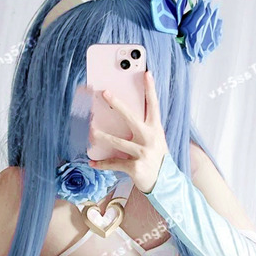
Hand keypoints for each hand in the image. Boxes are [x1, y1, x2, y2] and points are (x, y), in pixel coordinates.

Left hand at [88, 70, 168, 193]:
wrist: (164, 182)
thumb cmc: (156, 156)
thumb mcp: (154, 139)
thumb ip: (143, 127)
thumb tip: (123, 114)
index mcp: (156, 129)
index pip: (153, 105)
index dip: (150, 89)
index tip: (146, 73)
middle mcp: (150, 139)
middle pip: (132, 118)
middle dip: (118, 104)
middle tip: (105, 93)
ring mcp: (143, 153)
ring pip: (118, 141)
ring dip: (102, 136)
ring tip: (91, 131)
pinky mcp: (135, 167)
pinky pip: (115, 162)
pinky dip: (102, 164)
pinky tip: (92, 162)